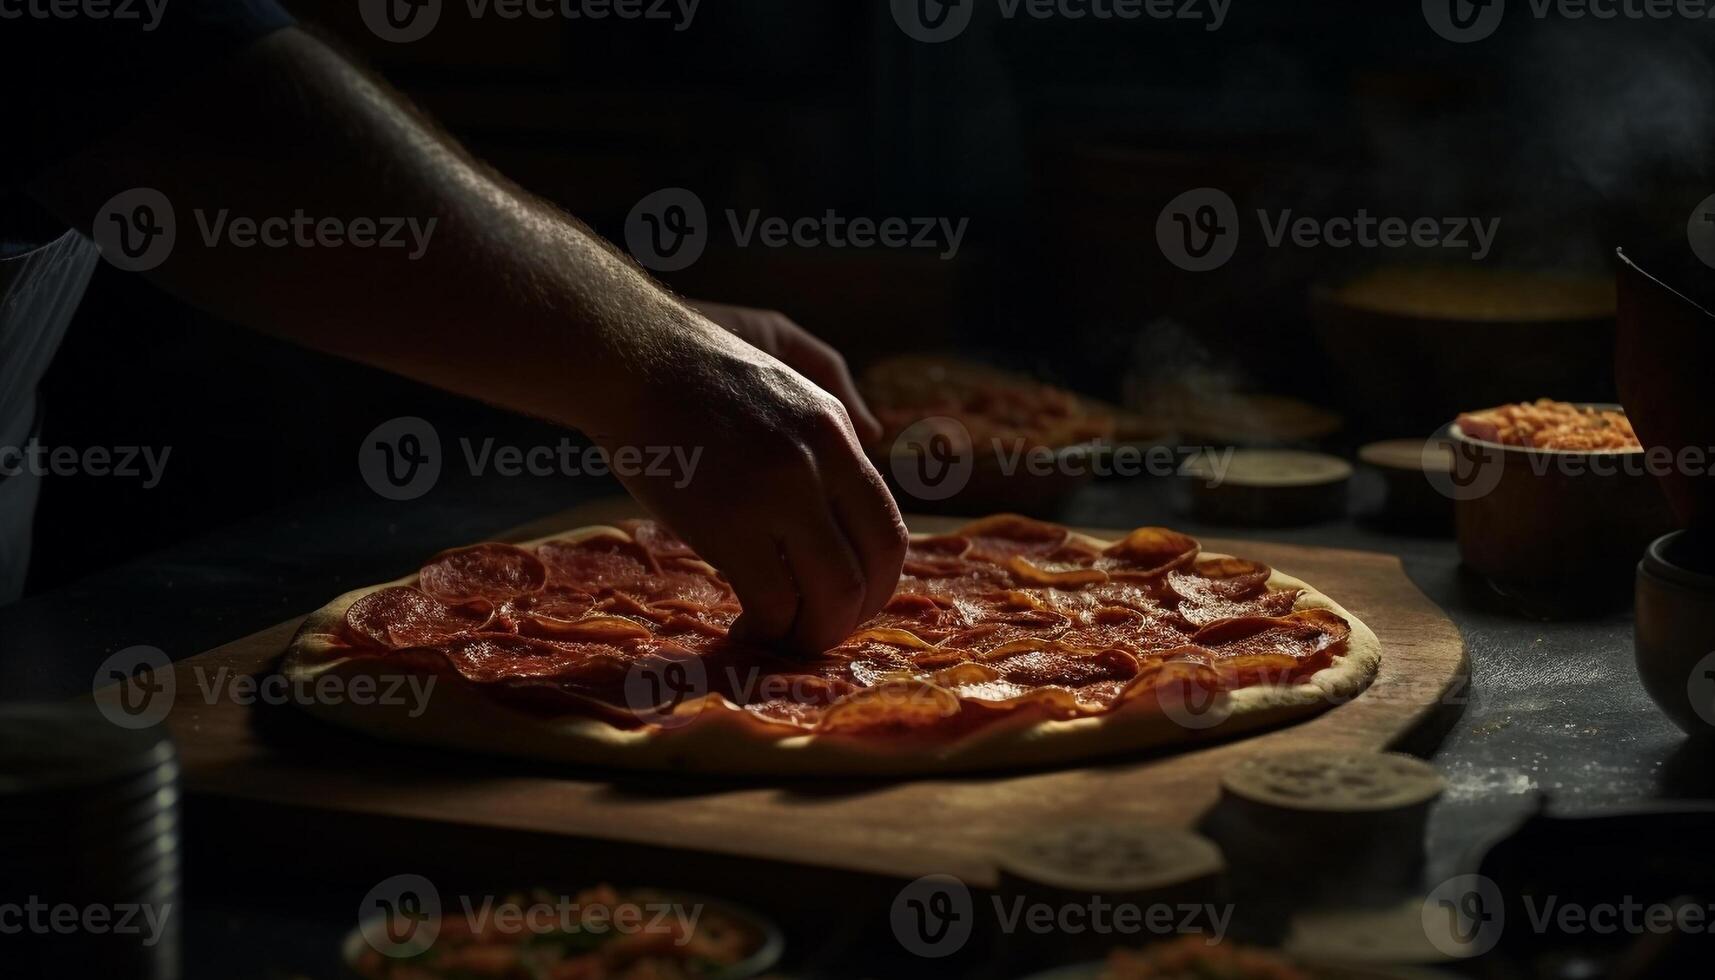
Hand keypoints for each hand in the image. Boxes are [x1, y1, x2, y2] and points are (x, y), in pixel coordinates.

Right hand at [595, 307, 906, 653]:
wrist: (626, 358)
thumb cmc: (692, 369)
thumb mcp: (784, 365)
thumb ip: (835, 399)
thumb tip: (876, 434)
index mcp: (837, 431)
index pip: (889, 530)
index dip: (876, 584)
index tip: (846, 605)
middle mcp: (820, 462)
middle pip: (871, 570)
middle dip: (848, 619)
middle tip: (815, 635)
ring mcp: (778, 492)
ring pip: (831, 594)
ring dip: (811, 635)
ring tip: (780, 639)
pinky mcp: (728, 522)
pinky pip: (772, 601)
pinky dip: (766, 630)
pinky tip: (743, 626)